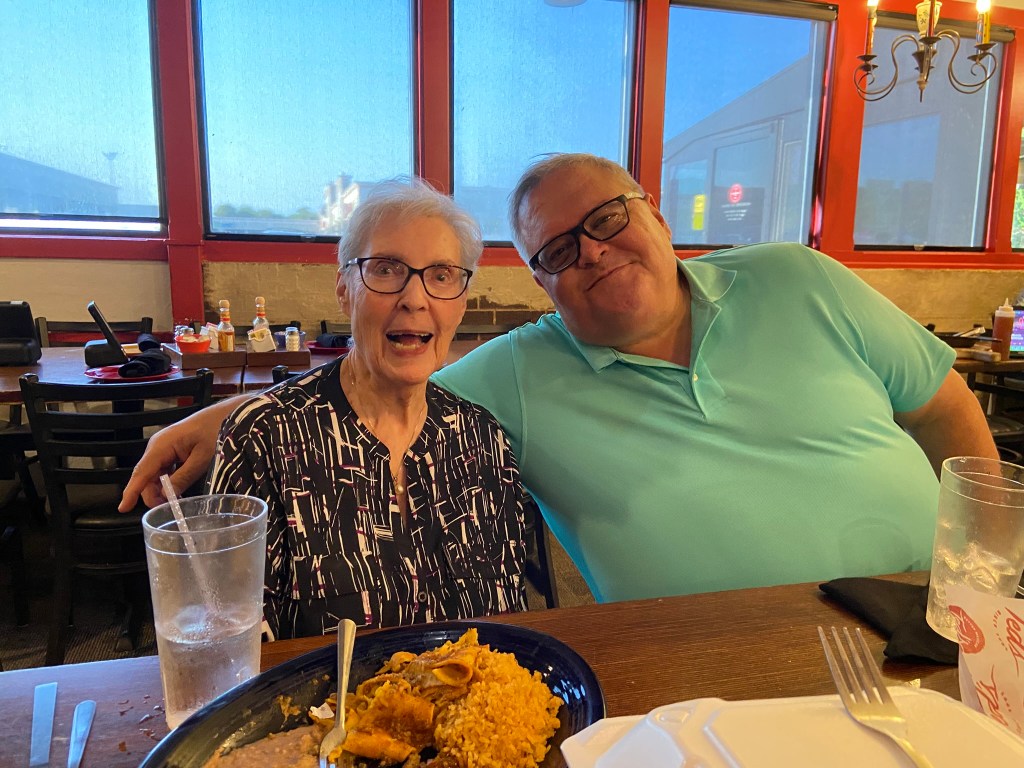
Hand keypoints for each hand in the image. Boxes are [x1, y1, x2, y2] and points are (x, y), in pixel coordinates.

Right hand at [118, 395, 242, 510]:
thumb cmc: (216, 431)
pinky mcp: (172, 450)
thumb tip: (166, 495)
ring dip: (160, 489)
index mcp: (161, 445)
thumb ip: (183, 477)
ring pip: (154, 474)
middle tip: (167, 508)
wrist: (226, 415)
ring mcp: (164, 448)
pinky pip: (164, 469)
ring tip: (174, 501)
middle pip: (146, 476)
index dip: (132, 491)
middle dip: (152, 494)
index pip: (141, 472)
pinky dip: (167, 481)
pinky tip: (177, 490)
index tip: (123, 508)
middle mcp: (158, 446)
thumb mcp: (202, 458)